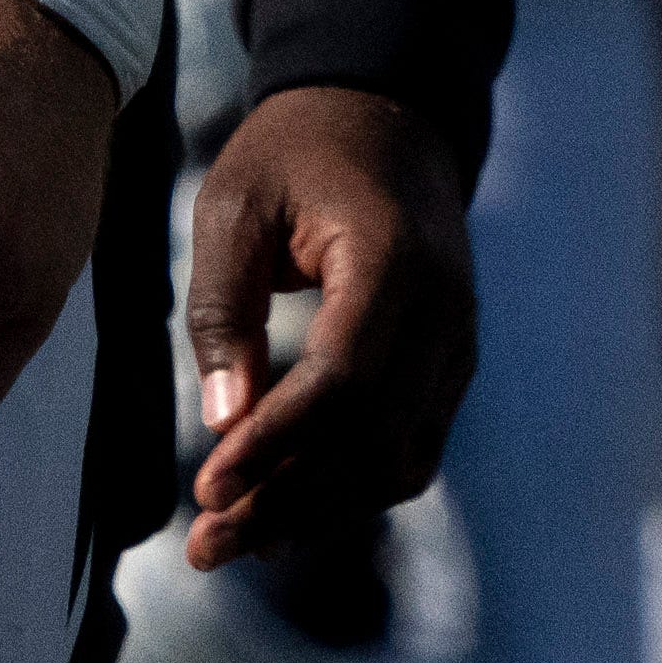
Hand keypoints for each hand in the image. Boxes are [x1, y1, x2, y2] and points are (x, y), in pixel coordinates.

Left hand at [175, 82, 477, 591]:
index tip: (207, 490)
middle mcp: (444, 313)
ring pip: (397, 460)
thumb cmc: (296, 152)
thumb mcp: (234, 205)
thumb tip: (225, 422)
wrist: (386, 115)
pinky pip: (407, 446)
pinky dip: (348, 487)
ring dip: (317, 510)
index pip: (343, 382)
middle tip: (204, 547)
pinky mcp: (449, 366)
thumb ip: (225, 308)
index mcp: (394, 262)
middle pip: (372, 440)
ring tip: (233, 542)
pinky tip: (284, 510)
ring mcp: (457, 345)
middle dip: (287, 501)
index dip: (276, 446)